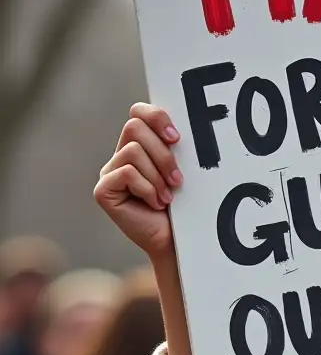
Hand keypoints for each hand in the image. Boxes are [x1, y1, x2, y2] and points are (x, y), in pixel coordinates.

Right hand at [94, 103, 182, 261]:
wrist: (178, 241)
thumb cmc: (184, 208)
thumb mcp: (183, 171)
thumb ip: (174, 148)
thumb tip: (177, 129)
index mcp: (140, 146)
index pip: (138, 113)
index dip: (156, 116)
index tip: (177, 138)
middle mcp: (120, 156)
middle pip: (134, 127)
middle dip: (163, 153)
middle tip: (178, 179)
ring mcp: (109, 173)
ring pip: (133, 151)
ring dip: (157, 176)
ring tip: (167, 197)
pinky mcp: (103, 191)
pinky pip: (126, 173)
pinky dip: (148, 188)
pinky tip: (156, 204)